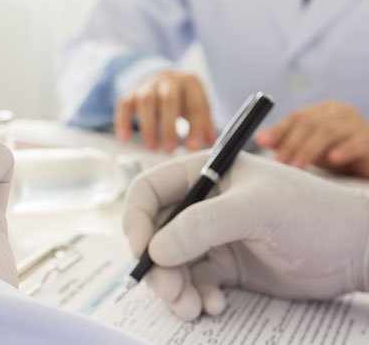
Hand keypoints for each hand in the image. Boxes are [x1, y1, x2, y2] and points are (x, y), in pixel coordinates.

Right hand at [115, 71, 215, 152]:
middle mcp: (168, 81)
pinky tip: (125, 139)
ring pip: (146, 101)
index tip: (192, 148)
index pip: (195, 105)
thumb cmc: (184, 99)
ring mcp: (147, 85)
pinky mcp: (130, 94)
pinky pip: (124, 106)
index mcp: (190, 83)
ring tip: (151, 147)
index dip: (195, 127)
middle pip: (168, 100)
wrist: (162, 80)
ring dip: (148, 126)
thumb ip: (205, 125)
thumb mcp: (198, 107)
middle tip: (169, 149)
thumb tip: (213, 145)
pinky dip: (123, 122)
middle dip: (169, 126)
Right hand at [122, 151, 368, 320]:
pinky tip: (215, 305)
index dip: (136, 220)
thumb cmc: (313, 215)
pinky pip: (194, 283)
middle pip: (154, 233)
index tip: (141, 252)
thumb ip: (202, 225)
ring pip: (170, 264)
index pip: (149, 191)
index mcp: (205, 174)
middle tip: (170, 292)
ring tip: (191, 308)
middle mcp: (203, 204)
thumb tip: (155, 250)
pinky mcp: (225, 265)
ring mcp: (212, 236)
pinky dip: (196, 297)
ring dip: (174, 289)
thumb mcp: (256, 210)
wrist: (356, 251)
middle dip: (156, 266)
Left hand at [257, 100, 368, 177]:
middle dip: (291, 144)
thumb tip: (259, 137)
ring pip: (328, 131)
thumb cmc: (336, 152)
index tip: (264, 143)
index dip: (279, 130)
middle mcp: (339, 112)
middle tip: (279, 163)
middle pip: (309, 124)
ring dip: (308, 150)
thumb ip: (285, 140)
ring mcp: (356, 124)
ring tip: (297, 167)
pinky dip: (343, 150)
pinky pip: (356, 143)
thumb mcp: (308, 146)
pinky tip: (332, 159)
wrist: (368, 161)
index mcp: (322, 111)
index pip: (296, 117)